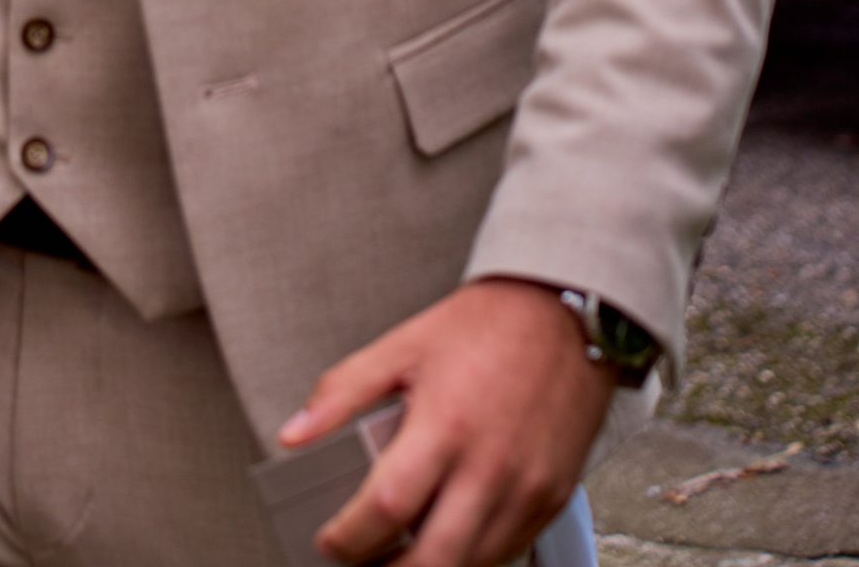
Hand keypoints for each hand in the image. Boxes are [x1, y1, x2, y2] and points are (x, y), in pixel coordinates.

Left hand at [283, 278, 613, 566]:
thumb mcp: (403, 345)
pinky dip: (472, 556)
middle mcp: (490, 465)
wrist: (563, 316)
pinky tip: (448, 536)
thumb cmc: (487, 326)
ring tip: (399, 554)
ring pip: (473, 566)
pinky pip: (509, 552)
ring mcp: (527, 489)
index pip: (388, 506)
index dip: (349, 538)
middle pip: (434, 559)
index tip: (329, 542)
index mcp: (446, 424)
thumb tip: (296, 433)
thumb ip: (343, 391)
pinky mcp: (552, 500)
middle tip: (361, 562)